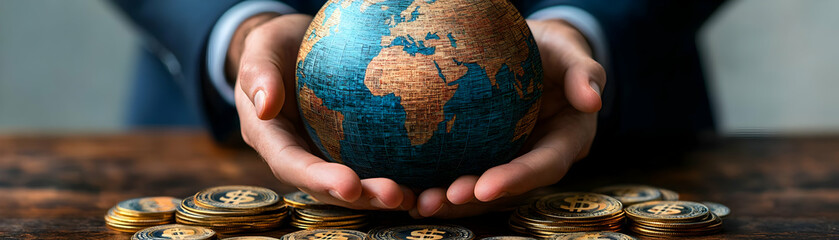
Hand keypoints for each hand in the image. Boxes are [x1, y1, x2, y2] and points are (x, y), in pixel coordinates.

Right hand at [230, 14, 415, 210]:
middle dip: (360, 197)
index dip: (319, 179)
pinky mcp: (346, 148)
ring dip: (379, 196)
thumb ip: (258, 74)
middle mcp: (297, 154)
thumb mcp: (262, 50)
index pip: (291, 165)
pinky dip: (393, 176)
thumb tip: (265, 105)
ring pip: (351, 185)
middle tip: (394, 195)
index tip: (349, 186)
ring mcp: (322, 154)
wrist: (292, 46)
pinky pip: (368, 166)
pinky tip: (421, 181)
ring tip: (412, 197)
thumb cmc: (275, 45)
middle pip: (326, 187)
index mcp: (270, 137)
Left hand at [409, 19, 605, 217]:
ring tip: (419, 202)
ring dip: (451, 200)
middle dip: (474, 198)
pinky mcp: (486, 151)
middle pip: (508, 187)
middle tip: (441, 199)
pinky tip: (410, 188)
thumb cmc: (555, 48)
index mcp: (567, 139)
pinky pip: (463, 169)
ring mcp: (511, 156)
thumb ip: (584, 72)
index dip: (516, 179)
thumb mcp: (571, 52)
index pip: (544, 165)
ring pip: (483, 186)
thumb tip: (592, 99)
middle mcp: (538, 155)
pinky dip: (438, 180)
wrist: (535, 49)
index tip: (484, 187)